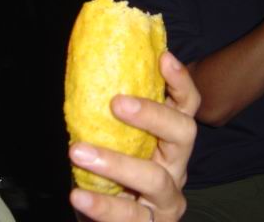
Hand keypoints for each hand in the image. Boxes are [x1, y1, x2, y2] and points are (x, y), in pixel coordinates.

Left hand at [69, 52, 199, 221]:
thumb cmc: (110, 178)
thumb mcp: (115, 144)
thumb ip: (109, 118)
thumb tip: (86, 72)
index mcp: (170, 141)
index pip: (186, 106)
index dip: (180, 81)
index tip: (163, 57)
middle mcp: (177, 167)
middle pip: (184, 134)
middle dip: (153, 115)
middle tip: (116, 102)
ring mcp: (168, 201)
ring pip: (155, 179)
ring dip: (115, 163)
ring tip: (77, 151)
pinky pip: (130, 217)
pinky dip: (102, 206)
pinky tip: (78, 194)